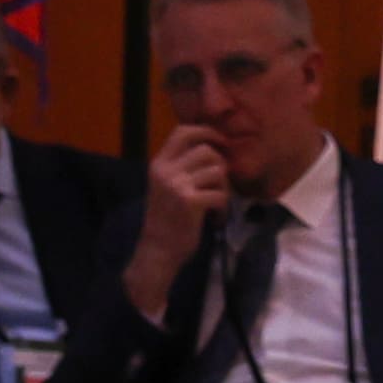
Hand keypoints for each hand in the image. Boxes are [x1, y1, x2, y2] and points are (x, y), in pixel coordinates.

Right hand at [127, 125, 231, 314]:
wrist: (157, 251)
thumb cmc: (167, 219)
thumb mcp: (167, 186)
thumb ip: (183, 166)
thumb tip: (215, 147)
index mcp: (159, 164)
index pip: (183, 131)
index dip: (207, 132)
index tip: (222, 143)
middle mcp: (165, 170)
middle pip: (207, 151)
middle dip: (221, 166)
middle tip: (220, 186)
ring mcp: (176, 185)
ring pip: (218, 172)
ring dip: (224, 189)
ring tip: (216, 204)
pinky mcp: (190, 202)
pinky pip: (221, 194)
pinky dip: (223, 208)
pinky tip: (215, 218)